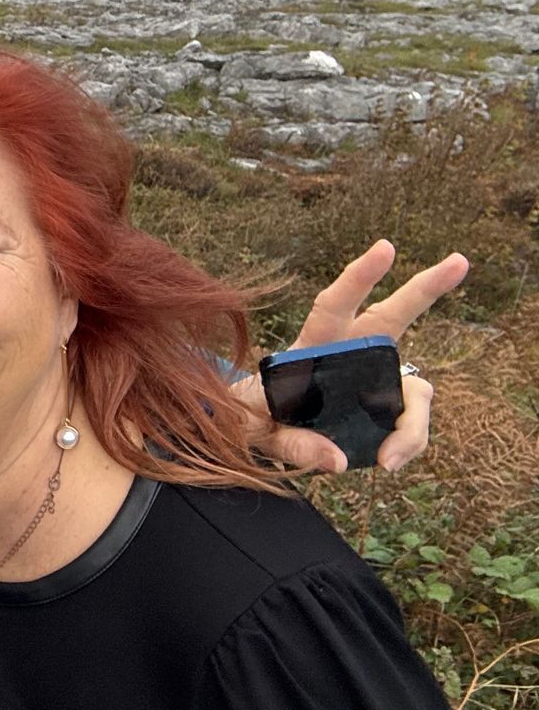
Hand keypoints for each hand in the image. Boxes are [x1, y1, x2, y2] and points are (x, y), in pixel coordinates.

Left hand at [243, 239, 465, 474]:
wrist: (256, 429)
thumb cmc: (250, 416)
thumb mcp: (256, 430)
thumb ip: (292, 444)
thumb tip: (337, 461)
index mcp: (310, 347)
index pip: (332, 305)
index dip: (358, 278)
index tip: (385, 248)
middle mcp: (348, 354)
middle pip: (392, 317)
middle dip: (425, 288)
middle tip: (460, 260)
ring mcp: (371, 378)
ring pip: (414, 386)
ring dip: (415, 423)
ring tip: (389, 460)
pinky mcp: (384, 403)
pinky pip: (410, 420)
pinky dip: (408, 442)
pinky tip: (388, 461)